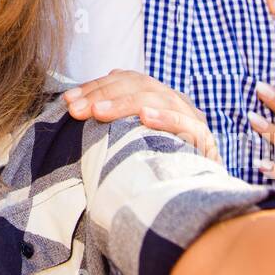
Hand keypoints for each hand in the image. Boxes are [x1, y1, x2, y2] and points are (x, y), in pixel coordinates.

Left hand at [63, 69, 219, 162]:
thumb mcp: (130, 139)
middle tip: (76, 109)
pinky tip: (145, 117)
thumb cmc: (154, 165)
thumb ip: (112, 120)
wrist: (194, 194)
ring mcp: (192, 119)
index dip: (97, 86)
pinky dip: (167, 118)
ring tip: (99, 112)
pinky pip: (188, 125)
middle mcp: (176, 102)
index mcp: (158, 97)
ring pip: (160, 99)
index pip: (126, 80)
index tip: (69, 100)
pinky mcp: (205, 141)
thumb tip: (78, 105)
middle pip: (140, 85)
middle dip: (104, 95)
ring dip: (127, 104)